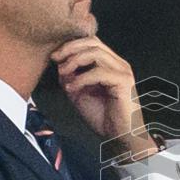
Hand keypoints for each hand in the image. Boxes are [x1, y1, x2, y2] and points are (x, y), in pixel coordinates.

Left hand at [49, 38, 157, 159]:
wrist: (119, 136)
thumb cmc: (104, 117)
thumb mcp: (79, 93)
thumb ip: (71, 77)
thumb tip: (60, 64)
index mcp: (110, 64)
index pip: (91, 42)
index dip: (71, 45)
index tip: (55, 56)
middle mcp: (118, 64)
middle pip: (93, 42)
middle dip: (70, 48)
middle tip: (56, 58)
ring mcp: (122, 72)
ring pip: (96, 53)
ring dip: (75, 61)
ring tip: (64, 73)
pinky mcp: (123, 82)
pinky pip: (99, 72)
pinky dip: (82, 78)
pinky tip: (72, 88)